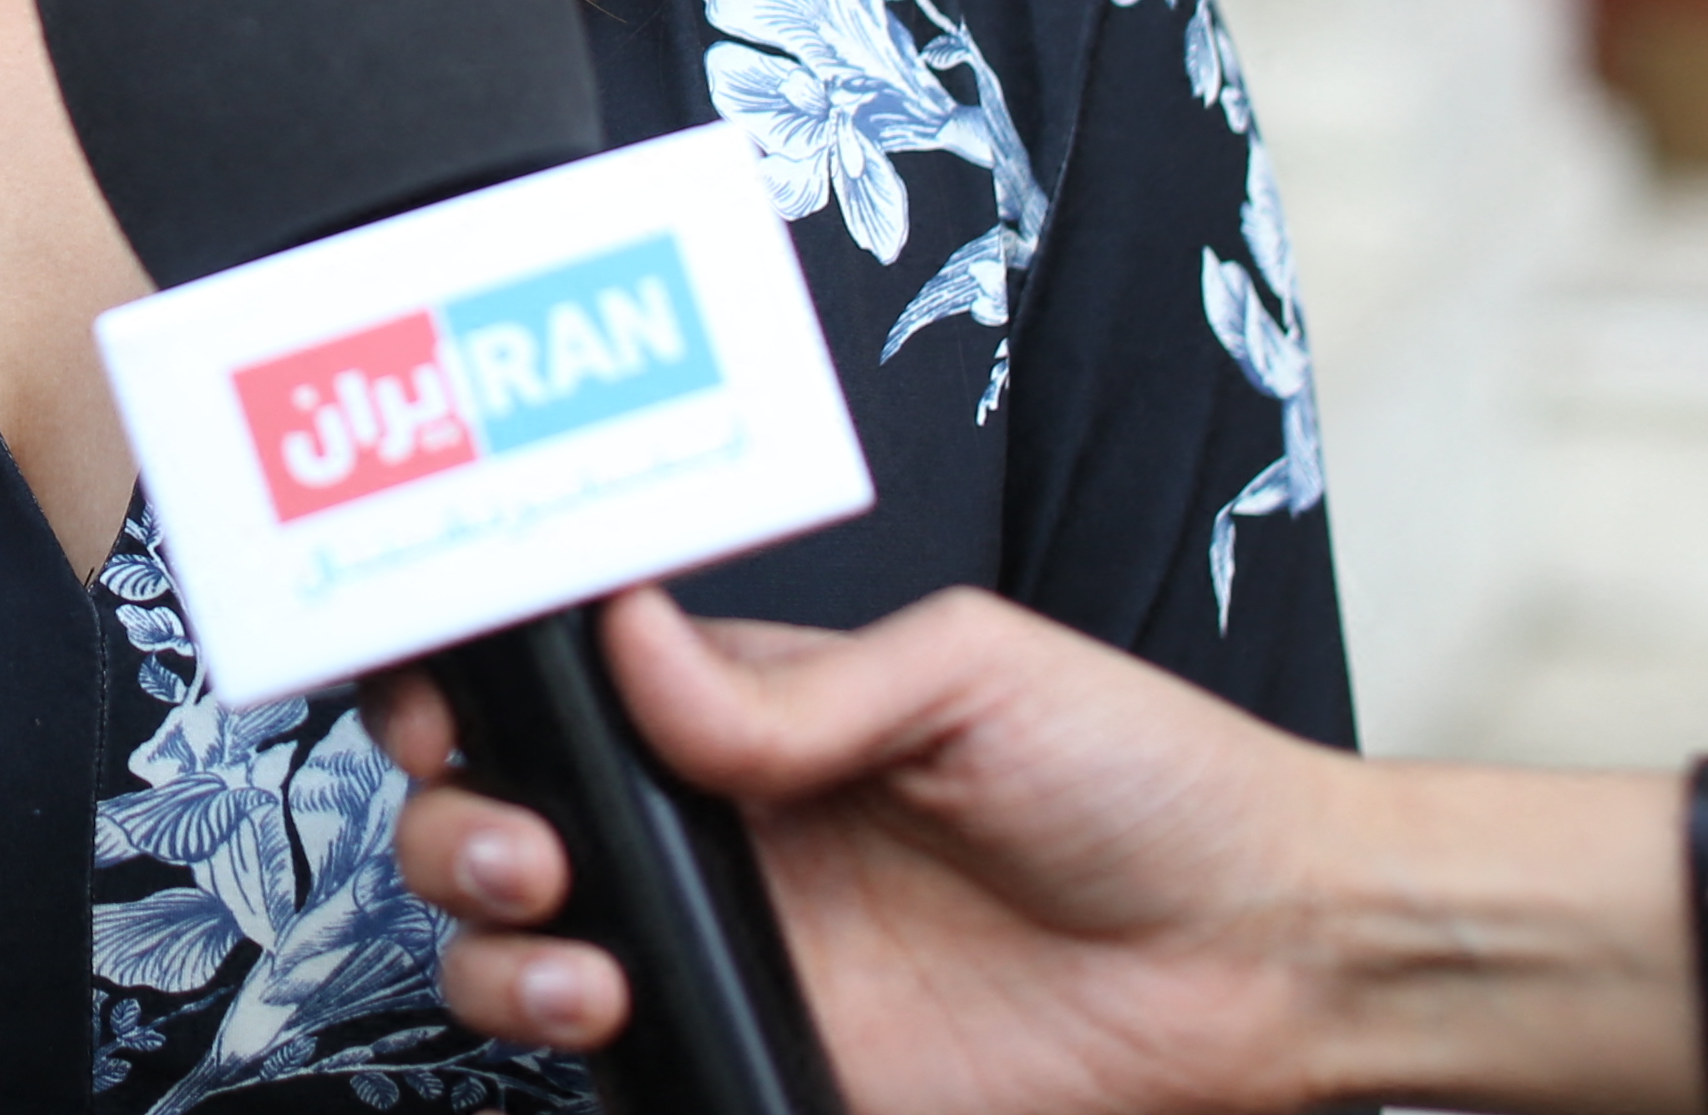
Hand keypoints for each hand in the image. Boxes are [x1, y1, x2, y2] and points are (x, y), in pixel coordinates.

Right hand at [366, 587, 1372, 1114]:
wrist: (1262, 958)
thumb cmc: (1147, 783)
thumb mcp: (972, 676)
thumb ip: (796, 689)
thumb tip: (635, 640)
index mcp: (750, 711)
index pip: (561, 682)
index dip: (473, 683)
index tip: (445, 697)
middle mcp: (720, 831)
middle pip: (499, 814)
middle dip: (457, 820)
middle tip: (526, 838)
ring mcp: (738, 954)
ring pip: (521, 944)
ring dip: (492, 935)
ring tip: (570, 936)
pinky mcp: (772, 1060)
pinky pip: (624, 1066)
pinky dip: (565, 1043)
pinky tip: (613, 1009)